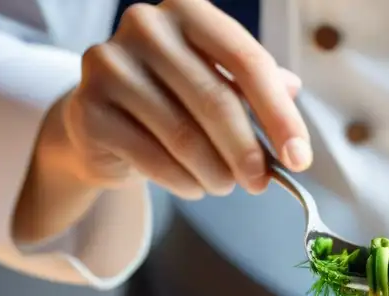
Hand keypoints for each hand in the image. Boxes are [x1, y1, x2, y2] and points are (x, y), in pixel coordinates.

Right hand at [53, 0, 308, 199]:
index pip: (248, 62)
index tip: (300, 160)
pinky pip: (152, 158)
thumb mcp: (220, 84)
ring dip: (215, 172)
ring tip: (225, 185)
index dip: (280, 116)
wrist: (106, 120)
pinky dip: (183, 181)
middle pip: (216, 100)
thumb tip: (294, 91)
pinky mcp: (88, 107)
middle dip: (247, 153)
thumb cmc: (175, 99)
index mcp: (189, 11)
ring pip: (184, 135)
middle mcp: (146, 26)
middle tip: (261, 184)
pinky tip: (193, 186)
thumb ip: (257, 87)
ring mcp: (109, 63)